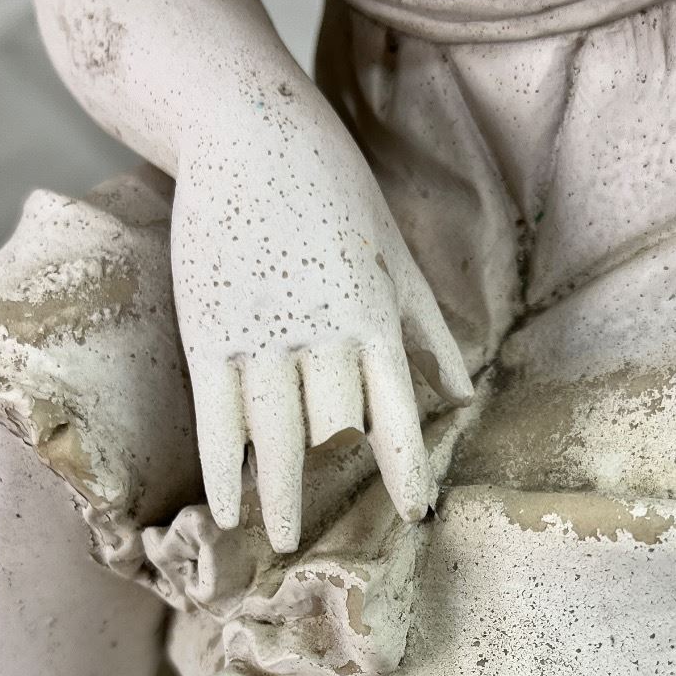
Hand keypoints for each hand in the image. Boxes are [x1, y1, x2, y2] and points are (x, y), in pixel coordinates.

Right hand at [171, 86, 471, 552]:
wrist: (247, 131)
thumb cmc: (332, 190)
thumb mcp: (393, 256)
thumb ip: (427, 328)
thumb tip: (465, 394)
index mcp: (373, 321)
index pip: (397, 414)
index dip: (407, 469)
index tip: (417, 514)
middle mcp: (321, 339)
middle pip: (331, 434)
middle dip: (330, 490)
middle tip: (331, 542)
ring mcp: (261, 339)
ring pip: (273, 437)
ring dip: (277, 498)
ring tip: (279, 543)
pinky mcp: (210, 334)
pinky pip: (217, 418)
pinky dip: (222, 467)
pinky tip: (226, 508)